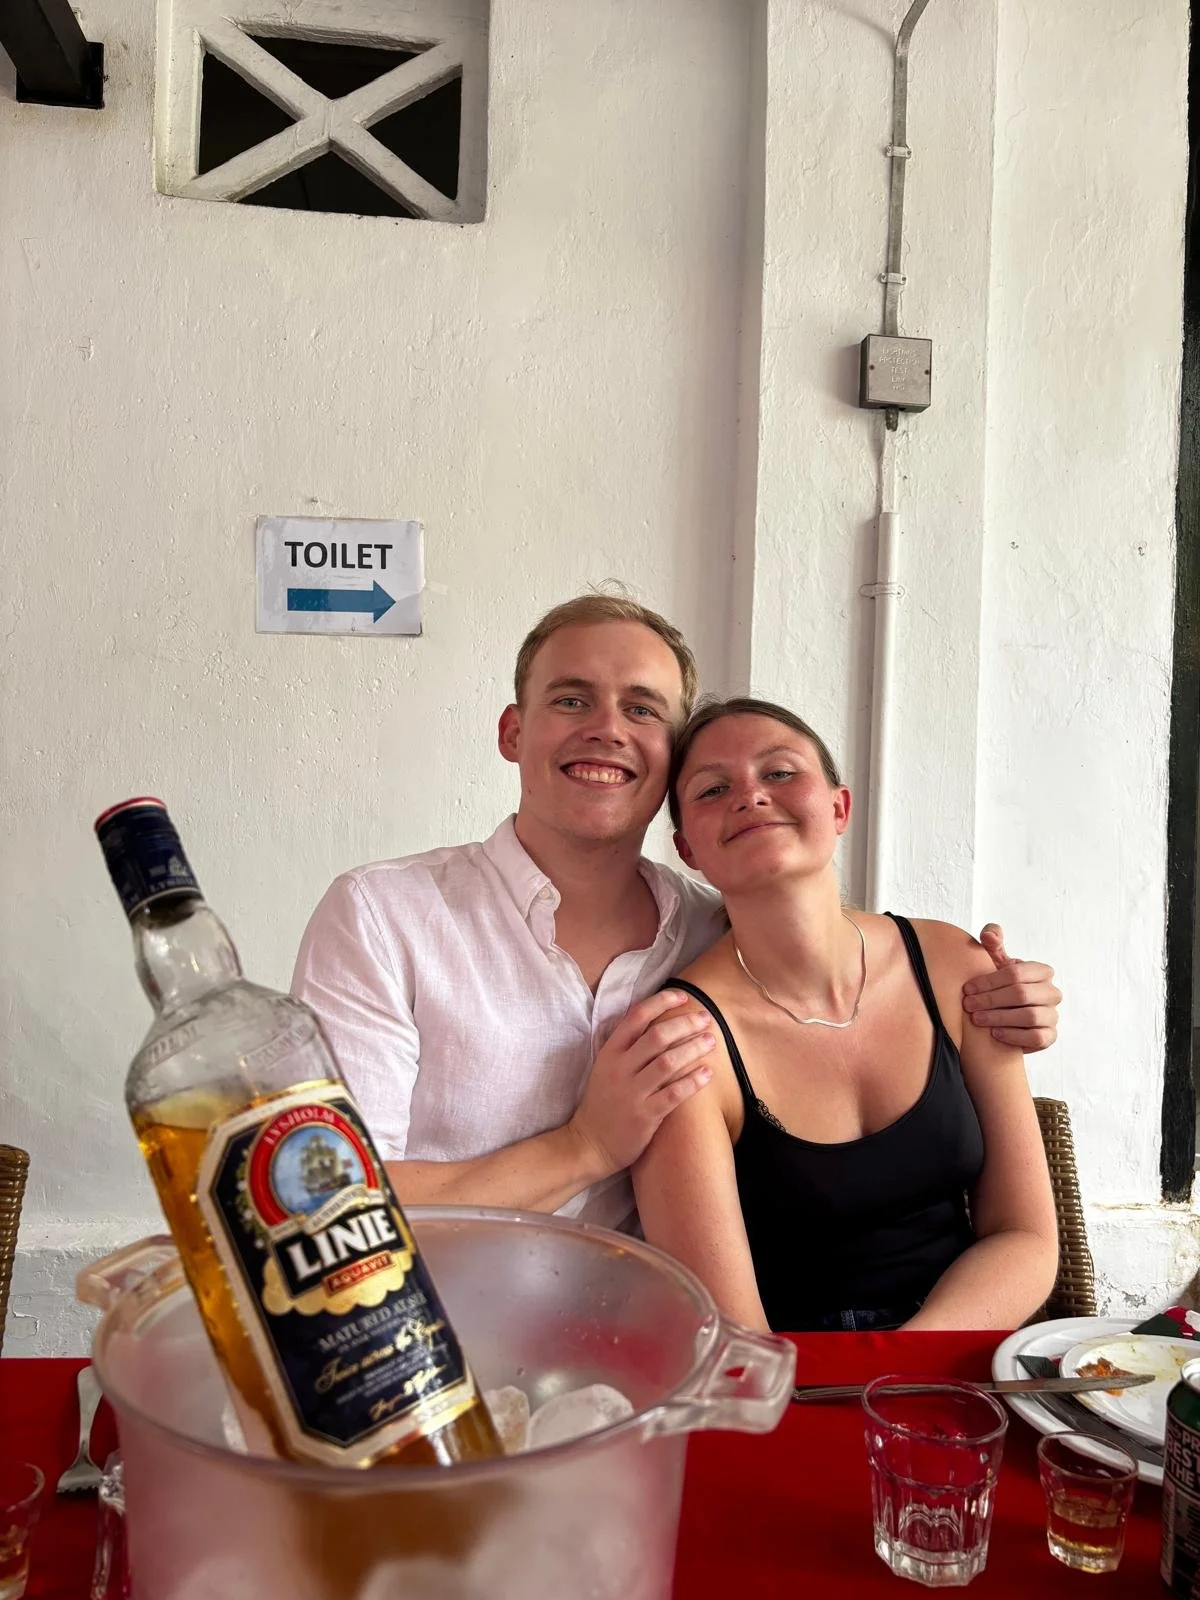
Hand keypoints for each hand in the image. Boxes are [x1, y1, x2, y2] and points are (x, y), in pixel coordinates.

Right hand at [568, 991, 714, 1176]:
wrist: (589, 1144)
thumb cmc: (602, 1103)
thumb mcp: (606, 1068)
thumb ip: (627, 1047)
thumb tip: (657, 1021)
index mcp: (610, 1053)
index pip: (636, 1017)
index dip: (661, 1002)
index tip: (683, 997)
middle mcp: (619, 1069)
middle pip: (657, 1036)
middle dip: (686, 1023)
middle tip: (706, 1019)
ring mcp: (632, 1093)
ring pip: (668, 1062)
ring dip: (694, 1048)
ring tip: (711, 1041)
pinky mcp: (645, 1116)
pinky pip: (674, 1094)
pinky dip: (693, 1081)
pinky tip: (708, 1073)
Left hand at [962, 924, 1061, 1051]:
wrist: (1009, 1017)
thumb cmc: (1002, 986)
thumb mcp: (997, 964)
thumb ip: (993, 945)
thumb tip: (988, 935)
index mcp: (1041, 971)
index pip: (1015, 973)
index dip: (989, 981)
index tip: (967, 989)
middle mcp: (1052, 992)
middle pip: (1021, 994)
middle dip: (990, 1000)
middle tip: (968, 1005)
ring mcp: (1053, 1015)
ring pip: (1030, 1016)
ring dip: (999, 1017)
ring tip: (977, 1019)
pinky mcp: (1050, 1036)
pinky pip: (1037, 1037)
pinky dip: (1014, 1036)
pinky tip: (995, 1033)